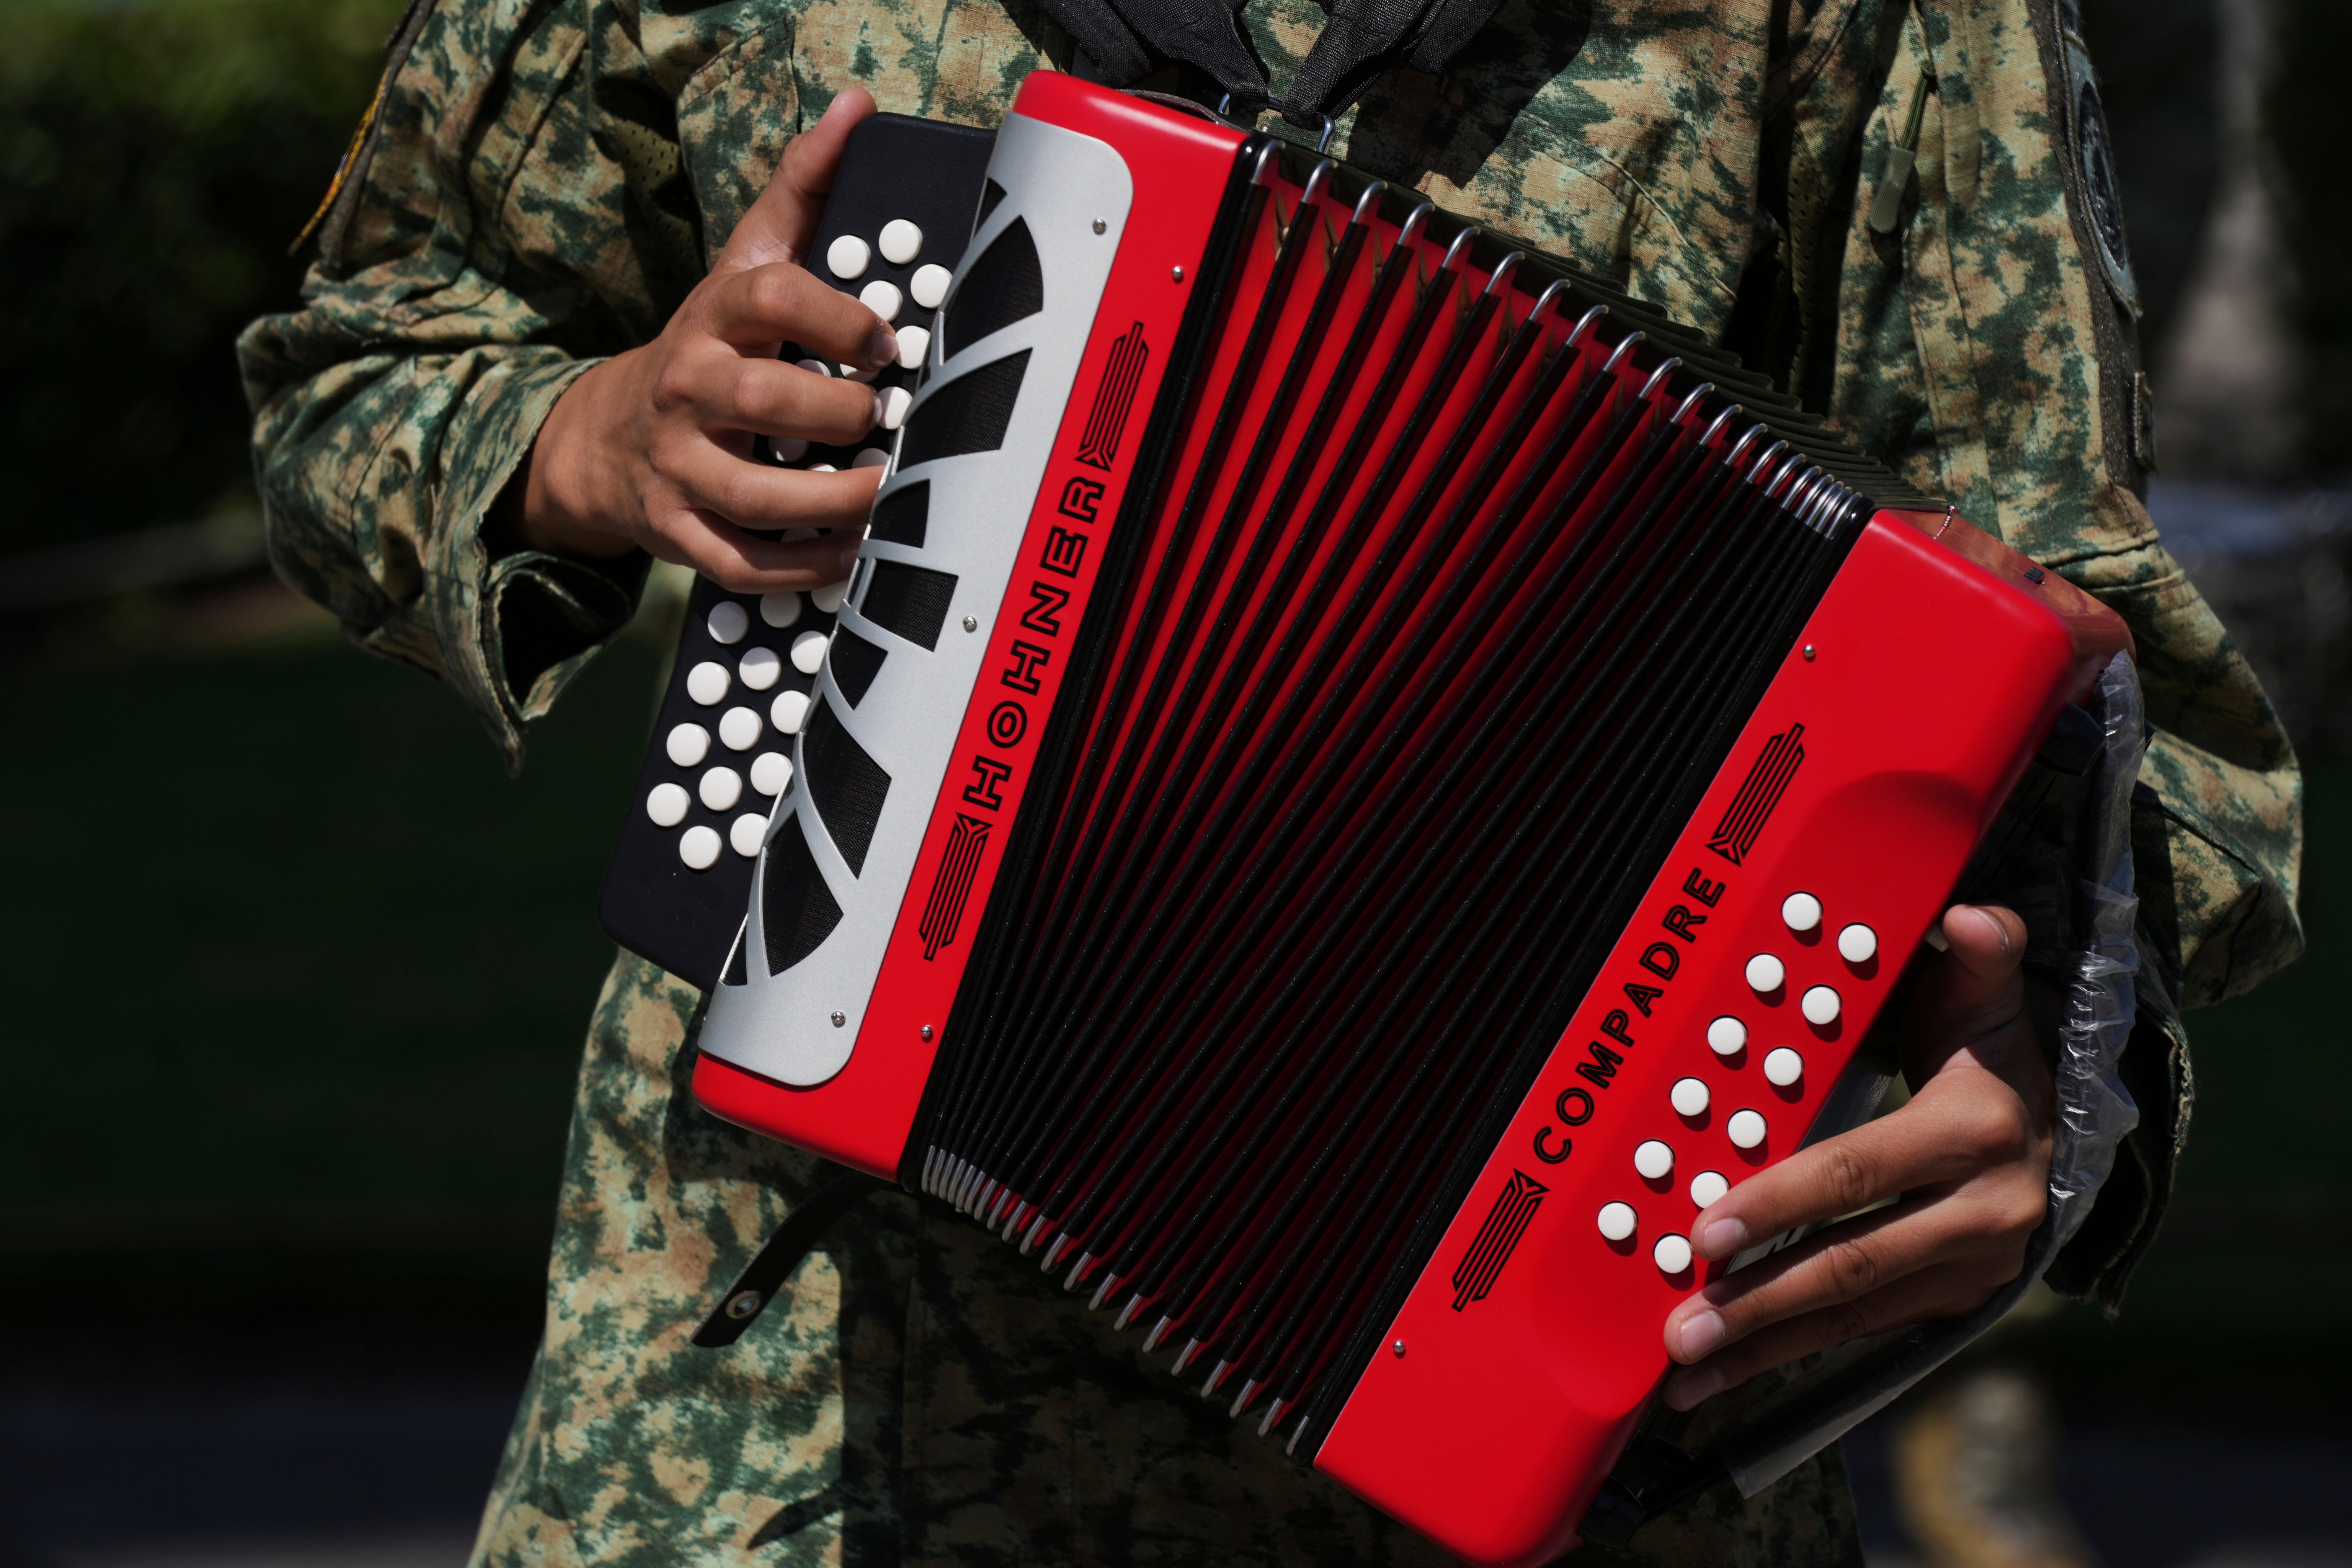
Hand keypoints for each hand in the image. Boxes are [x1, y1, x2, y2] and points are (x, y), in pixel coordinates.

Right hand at [514, 89, 896, 591]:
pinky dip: (801, 568)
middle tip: (887, 418)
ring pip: (754, 493)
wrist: (608, 435)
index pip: (771, 298)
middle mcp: (686, 390)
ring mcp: (677, 465)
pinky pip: (741, 561)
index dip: (838, 318)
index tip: (889, 340)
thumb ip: (802, 191)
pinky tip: (851, 556)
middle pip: (760, 400)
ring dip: (832, 501)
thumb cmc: (710, 345)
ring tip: (889, 490)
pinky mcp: (677, 530)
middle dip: (836, 413)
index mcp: (713, 318)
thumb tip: (855, 108)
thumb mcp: (747, 265)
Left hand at [1660, 904, 2053, 1408]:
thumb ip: (1980, 952)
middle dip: (1760, 1301)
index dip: (1778, 1202)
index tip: (1705, 1231)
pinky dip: (1795, 1353)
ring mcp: (1975, 1268)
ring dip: (1767, 1345)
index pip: (1857, 1172)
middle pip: (1852, 1262)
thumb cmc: (1992, 1047)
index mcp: (1975, 1133)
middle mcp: (1985, 1213)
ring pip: (1855, 1313)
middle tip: (1681, 1326)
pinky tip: (1732, 1371)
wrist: (2062, 1120)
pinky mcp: (1956, 1301)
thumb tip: (1970, 918)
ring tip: (1687, 1366)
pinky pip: (1866, 1331)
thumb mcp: (1989, 993)